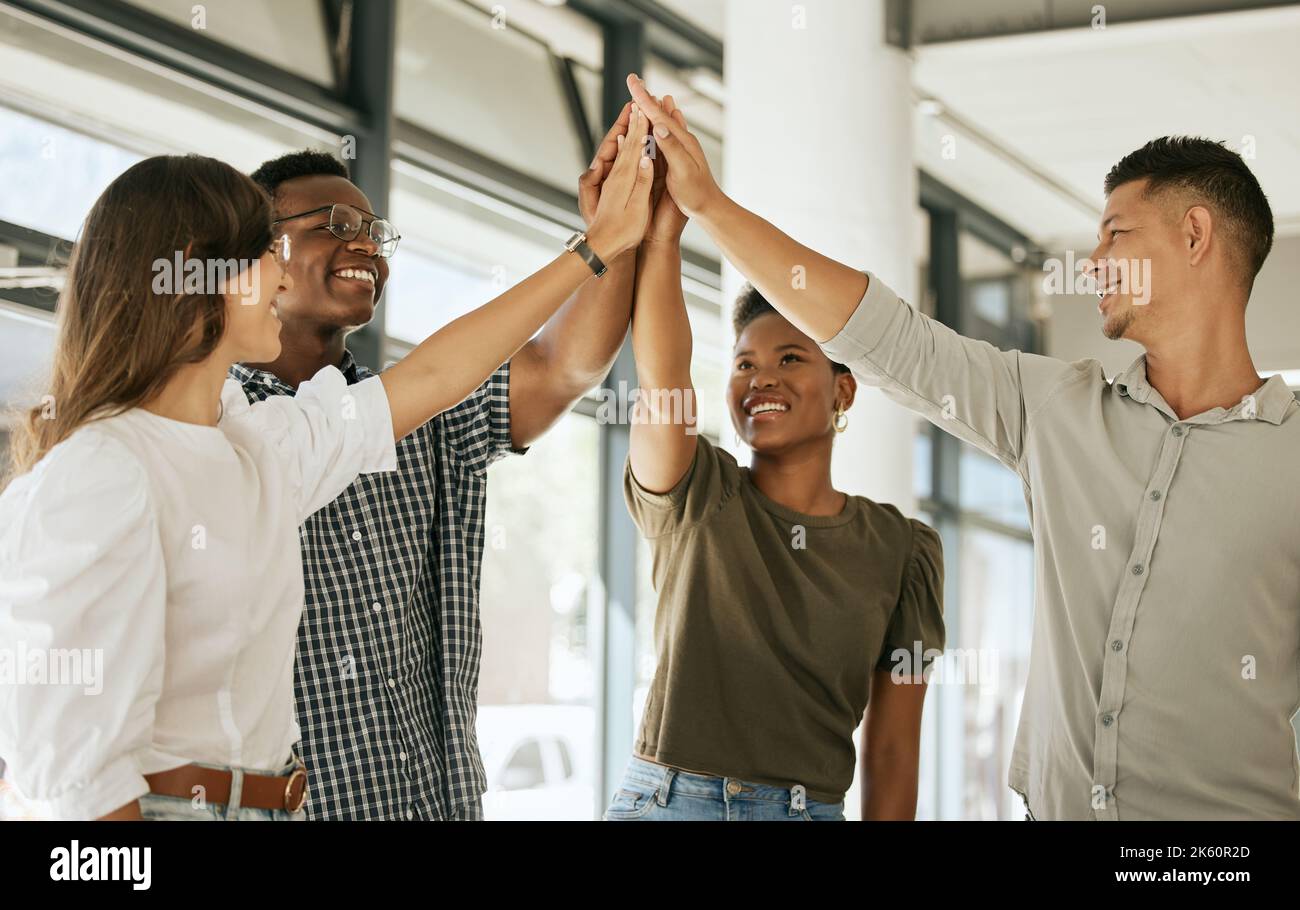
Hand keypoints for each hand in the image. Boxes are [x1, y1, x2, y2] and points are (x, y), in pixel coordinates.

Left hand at [586, 104, 654, 260]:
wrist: (603, 246)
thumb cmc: (622, 232)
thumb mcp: (636, 209)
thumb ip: (641, 183)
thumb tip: (646, 157)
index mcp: (624, 178)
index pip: (633, 146)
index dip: (639, 126)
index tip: (644, 107)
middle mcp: (617, 175)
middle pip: (625, 142)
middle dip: (632, 122)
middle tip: (638, 101)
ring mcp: (614, 180)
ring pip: (622, 149)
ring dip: (628, 130)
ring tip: (634, 114)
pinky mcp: (614, 187)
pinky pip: (621, 160)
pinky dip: (625, 146)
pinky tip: (623, 141)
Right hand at [645, 93, 688, 243]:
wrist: (709, 209)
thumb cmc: (696, 194)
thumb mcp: (683, 172)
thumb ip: (672, 148)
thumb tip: (660, 126)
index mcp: (680, 141)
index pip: (658, 115)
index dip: (642, 98)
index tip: (631, 81)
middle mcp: (681, 140)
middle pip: (659, 113)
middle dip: (644, 97)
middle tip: (633, 79)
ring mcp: (681, 147)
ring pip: (662, 121)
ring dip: (651, 106)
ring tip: (645, 93)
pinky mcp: (679, 157)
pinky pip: (665, 134)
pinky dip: (658, 123)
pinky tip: (661, 120)